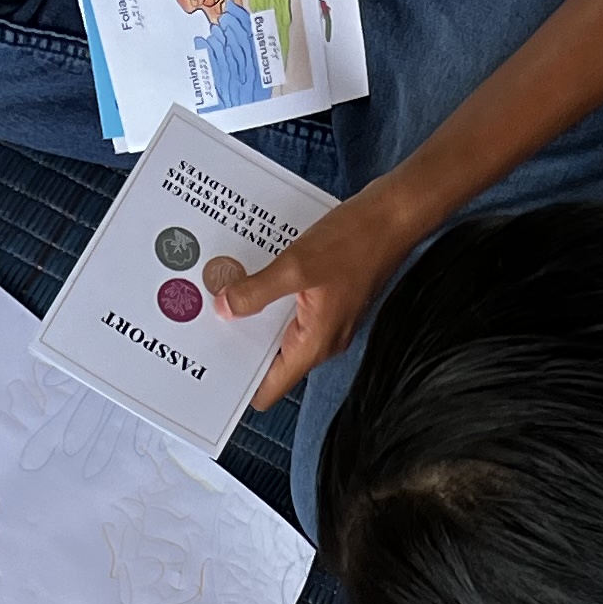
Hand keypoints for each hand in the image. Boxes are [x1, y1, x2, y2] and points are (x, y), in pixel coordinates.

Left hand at [204, 182, 424, 410]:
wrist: (394, 215)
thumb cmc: (355, 240)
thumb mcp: (297, 264)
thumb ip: (257, 291)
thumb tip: (225, 309)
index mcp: (315, 344)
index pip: (271, 388)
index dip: (241, 383)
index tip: (213, 364)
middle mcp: (322, 340)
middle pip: (272, 361)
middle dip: (241, 344)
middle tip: (207, 322)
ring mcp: (328, 321)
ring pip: (281, 332)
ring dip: (256, 317)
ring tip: (224, 296)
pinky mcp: (330, 299)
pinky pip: (293, 309)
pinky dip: (272, 298)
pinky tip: (254, 276)